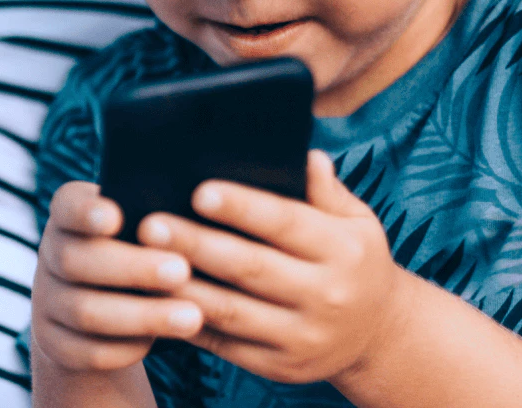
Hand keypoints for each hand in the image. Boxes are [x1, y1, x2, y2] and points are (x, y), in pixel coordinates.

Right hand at [32, 179, 200, 374]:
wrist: (99, 300)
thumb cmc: (132, 247)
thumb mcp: (133, 223)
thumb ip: (149, 217)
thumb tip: (180, 217)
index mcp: (67, 213)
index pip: (66, 206)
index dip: (85, 212)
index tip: (116, 216)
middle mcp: (49, 253)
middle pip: (76, 261)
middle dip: (132, 268)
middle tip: (182, 270)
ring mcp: (46, 301)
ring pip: (86, 312)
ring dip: (142, 316)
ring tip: (192, 316)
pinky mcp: (54, 343)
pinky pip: (89, 351)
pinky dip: (128, 347)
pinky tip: (162, 341)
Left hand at [139, 149, 402, 385]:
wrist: (379, 335)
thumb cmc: (353, 258)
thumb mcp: (357, 220)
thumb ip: (326, 189)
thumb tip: (305, 154)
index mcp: (343, 251)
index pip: (285, 223)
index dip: (241, 207)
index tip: (199, 190)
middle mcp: (327, 297)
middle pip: (250, 267)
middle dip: (196, 244)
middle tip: (149, 222)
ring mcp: (304, 338)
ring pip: (233, 311)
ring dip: (184, 286)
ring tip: (142, 260)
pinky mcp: (282, 368)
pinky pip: (228, 346)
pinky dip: (190, 322)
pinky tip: (158, 298)